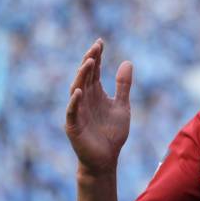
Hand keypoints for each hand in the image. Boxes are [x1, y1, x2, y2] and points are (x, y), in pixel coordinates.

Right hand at [65, 39, 132, 175]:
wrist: (106, 158)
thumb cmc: (112, 133)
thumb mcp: (122, 105)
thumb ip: (123, 85)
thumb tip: (127, 62)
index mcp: (95, 93)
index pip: (94, 71)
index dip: (96, 56)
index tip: (100, 42)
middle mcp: (85, 99)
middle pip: (85, 76)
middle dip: (89, 61)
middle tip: (95, 47)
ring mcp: (78, 112)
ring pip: (77, 90)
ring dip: (82, 76)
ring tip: (89, 62)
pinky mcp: (74, 126)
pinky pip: (72, 112)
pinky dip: (74, 102)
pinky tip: (79, 91)